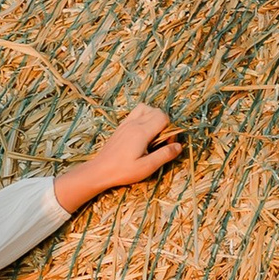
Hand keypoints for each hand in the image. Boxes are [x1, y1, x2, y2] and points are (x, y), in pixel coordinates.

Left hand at [55, 106, 184, 211]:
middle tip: (160, 142)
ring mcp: (126, 123)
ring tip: (153, 135)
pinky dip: (143, 118)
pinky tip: (142, 134)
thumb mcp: (146, 167)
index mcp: (141, 132)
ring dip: (153, 117)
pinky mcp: (121, 127)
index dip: (170, 130)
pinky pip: (136, 113)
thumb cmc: (123, 171)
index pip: (163, 117)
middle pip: (157, 111)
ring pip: (146, 108)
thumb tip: (179, 146)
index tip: (166, 144)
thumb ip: (164, 155)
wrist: (99, 170)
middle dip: (164, 124)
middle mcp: (134, 124)